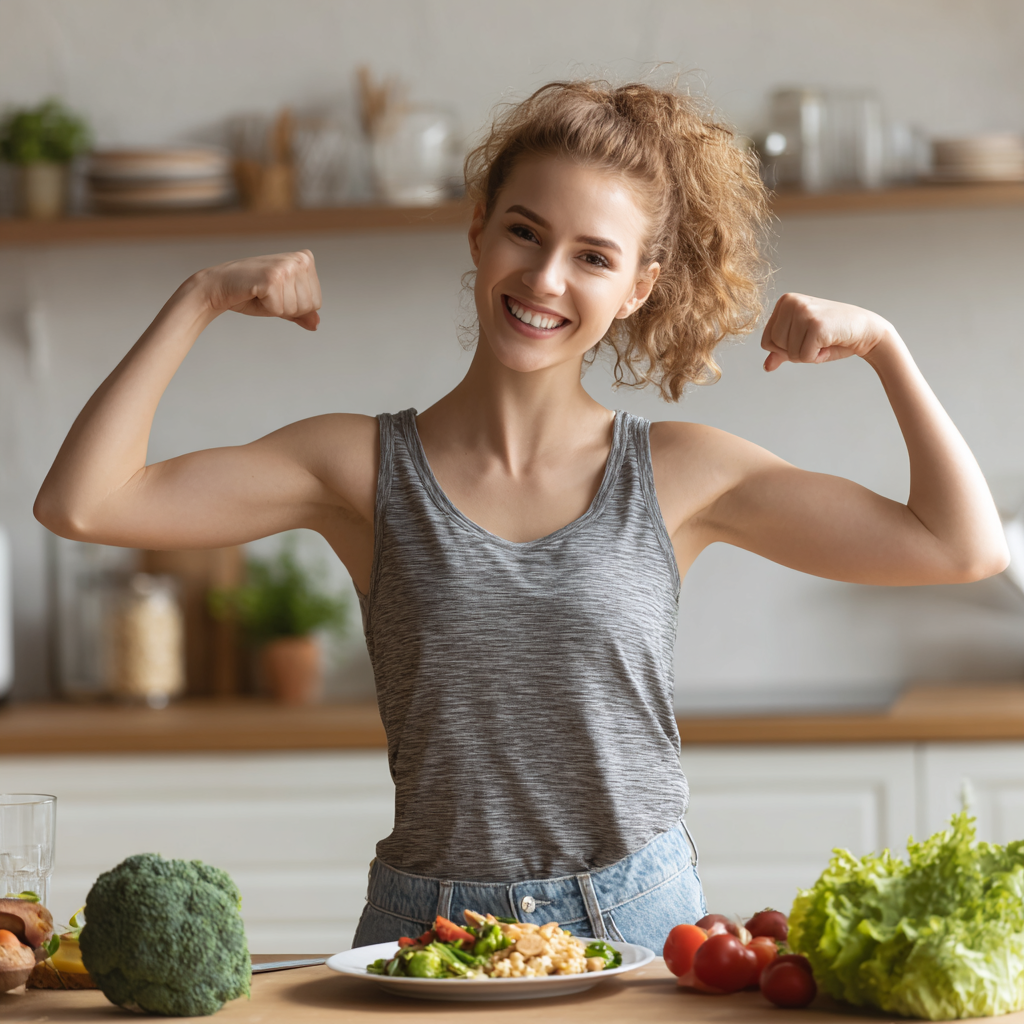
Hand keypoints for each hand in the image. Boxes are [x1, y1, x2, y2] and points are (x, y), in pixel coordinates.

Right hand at [195, 250, 321, 330]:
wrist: (220, 286)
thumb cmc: (251, 293)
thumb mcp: (282, 303)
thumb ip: (301, 313)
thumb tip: (316, 325)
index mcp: (306, 260)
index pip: (316, 302)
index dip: (295, 306)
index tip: (277, 293)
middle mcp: (300, 259)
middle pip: (309, 306)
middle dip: (287, 308)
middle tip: (268, 293)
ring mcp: (287, 266)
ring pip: (295, 309)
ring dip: (275, 307)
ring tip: (261, 292)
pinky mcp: (273, 277)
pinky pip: (279, 309)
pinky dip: (265, 307)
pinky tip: (255, 292)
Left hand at [760, 293, 895, 371]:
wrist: (865, 330)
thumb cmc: (833, 334)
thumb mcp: (802, 341)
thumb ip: (782, 352)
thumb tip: (767, 366)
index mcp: (785, 302)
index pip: (766, 340)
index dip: (785, 349)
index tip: (806, 337)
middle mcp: (791, 302)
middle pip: (774, 346)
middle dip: (795, 352)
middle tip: (816, 340)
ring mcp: (804, 312)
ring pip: (788, 353)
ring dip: (807, 355)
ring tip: (823, 340)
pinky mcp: (816, 325)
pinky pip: (804, 357)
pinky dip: (817, 357)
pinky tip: (829, 343)